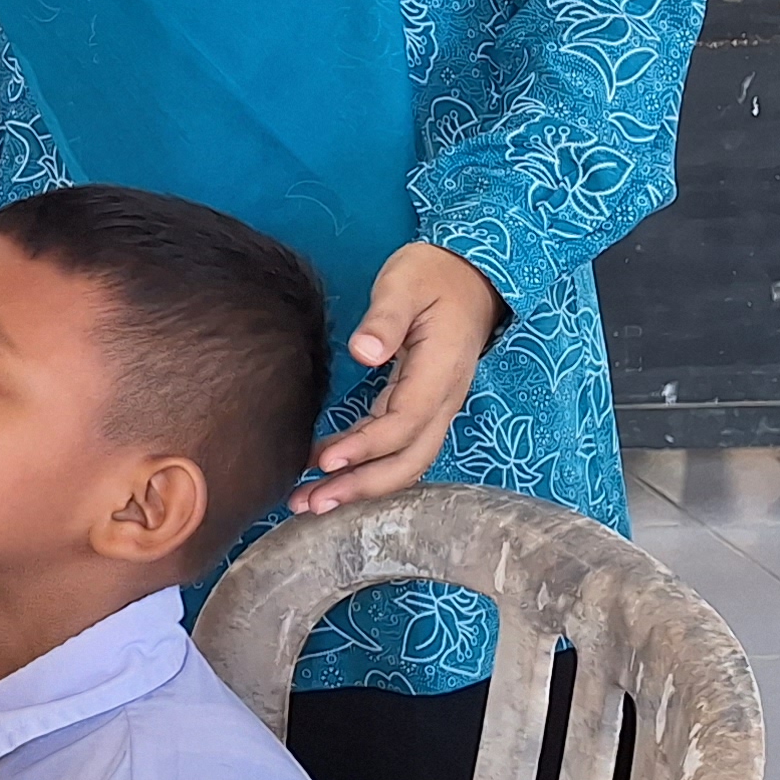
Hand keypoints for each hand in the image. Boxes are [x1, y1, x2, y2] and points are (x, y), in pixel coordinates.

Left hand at [297, 241, 506, 513]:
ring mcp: (434, 408)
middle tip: (309, 503)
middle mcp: (442, 400)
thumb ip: (386, 317)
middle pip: (408, 461)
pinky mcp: (419, 407)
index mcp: (440, 372)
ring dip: (360, 487)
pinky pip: (396, 448)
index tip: (325, 461)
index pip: (404, 422)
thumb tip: (364, 352)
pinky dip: (364, 466)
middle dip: (361, 487)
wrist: (469, 277)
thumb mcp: (405, 283)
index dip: (366, 448)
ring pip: (403, 462)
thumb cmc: (432, 276)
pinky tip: (326, 471)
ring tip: (309, 501)